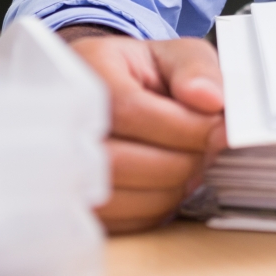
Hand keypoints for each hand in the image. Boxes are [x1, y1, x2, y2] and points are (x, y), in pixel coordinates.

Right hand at [62, 29, 226, 233]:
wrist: (108, 92)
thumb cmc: (141, 75)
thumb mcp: (174, 54)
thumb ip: (196, 69)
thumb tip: (211, 100)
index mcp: (87, 72)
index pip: (129, 111)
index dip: (183, 127)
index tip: (220, 130)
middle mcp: (56, 122)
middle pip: (120, 162)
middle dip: (181, 160)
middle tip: (207, 149)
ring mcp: (56, 167)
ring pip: (118, 199)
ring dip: (170, 188)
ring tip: (186, 163)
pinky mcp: (72, 202)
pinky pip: (118, 221)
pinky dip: (154, 208)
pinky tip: (164, 182)